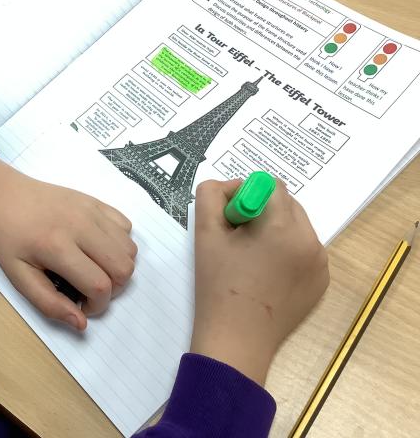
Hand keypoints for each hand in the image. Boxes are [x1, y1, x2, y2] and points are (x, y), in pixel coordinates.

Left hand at [0, 154, 135, 330]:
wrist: (4, 197)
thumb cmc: (8, 239)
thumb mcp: (18, 276)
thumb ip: (48, 303)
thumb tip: (81, 322)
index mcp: (57, 247)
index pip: (100, 285)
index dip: (98, 306)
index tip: (83, 305)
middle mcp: (80, 226)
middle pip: (123, 268)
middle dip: (113, 289)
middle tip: (91, 289)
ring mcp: (91, 210)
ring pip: (130, 249)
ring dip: (119, 267)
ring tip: (96, 269)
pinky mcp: (96, 201)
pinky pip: (126, 227)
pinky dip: (120, 243)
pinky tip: (98, 247)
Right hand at [189, 179, 328, 384]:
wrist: (236, 340)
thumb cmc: (218, 286)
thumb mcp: (205, 234)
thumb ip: (210, 196)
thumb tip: (228, 188)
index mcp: (284, 227)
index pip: (271, 186)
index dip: (246, 195)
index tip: (230, 221)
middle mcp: (311, 241)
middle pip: (287, 204)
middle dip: (262, 212)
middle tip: (237, 239)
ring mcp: (320, 264)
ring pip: (296, 227)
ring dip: (274, 231)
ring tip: (250, 260)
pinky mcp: (321, 284)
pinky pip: (304, 252)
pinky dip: (286, 254)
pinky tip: (265, 277)